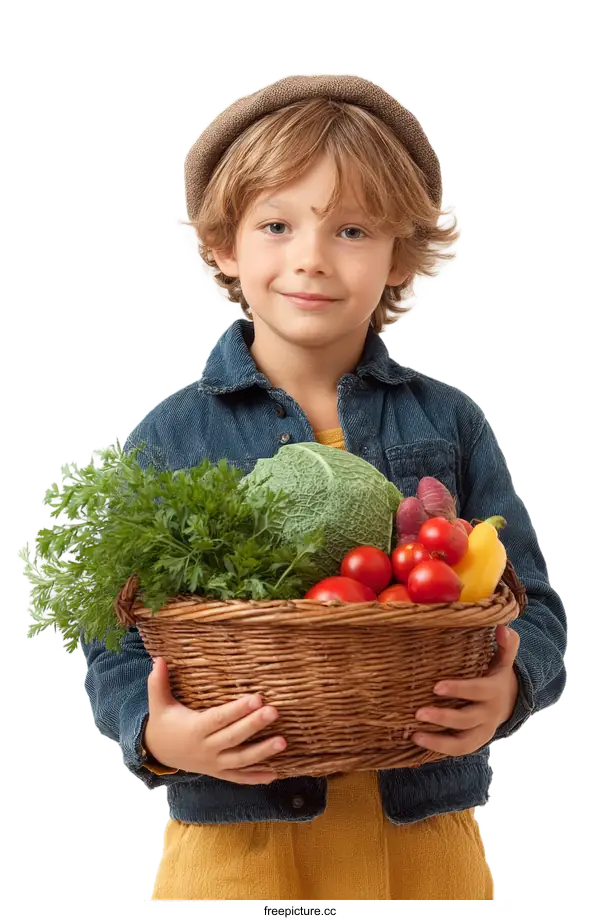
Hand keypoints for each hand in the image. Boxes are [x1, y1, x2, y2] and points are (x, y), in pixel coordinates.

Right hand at [143, 657, 286, 783]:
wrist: (158, 753)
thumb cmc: (164, 723)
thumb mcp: (159, 703)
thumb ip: (158, 682)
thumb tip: (158, 659)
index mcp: (194, 729)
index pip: (219, 718)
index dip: (237, 709)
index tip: (257, 697)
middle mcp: (205, 748)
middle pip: (233, 737)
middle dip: (254, 725)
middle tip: (274, 712)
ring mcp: (213, 764)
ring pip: (240, 760)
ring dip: (262, 752)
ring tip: (283, 742)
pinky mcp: (218, 772)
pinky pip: (238, 777)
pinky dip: (256, 777)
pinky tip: (275, 774)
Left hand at [412, 625, 520, 755]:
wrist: (510, 702)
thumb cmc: (496, 675)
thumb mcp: (504, 660)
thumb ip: (506, 644)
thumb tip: (503, 627)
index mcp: (494, 690)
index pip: (477, 690)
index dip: (459, 689)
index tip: (436, 687)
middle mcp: (489, 713)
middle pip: (466, 718)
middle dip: (443, 717)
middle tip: (418, 713)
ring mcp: (482, 731)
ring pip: (463, 742)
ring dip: (438, 741)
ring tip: (415, 735)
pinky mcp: (475, 742)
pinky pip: (458, 750)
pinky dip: (439, 748)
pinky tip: (417, 740)